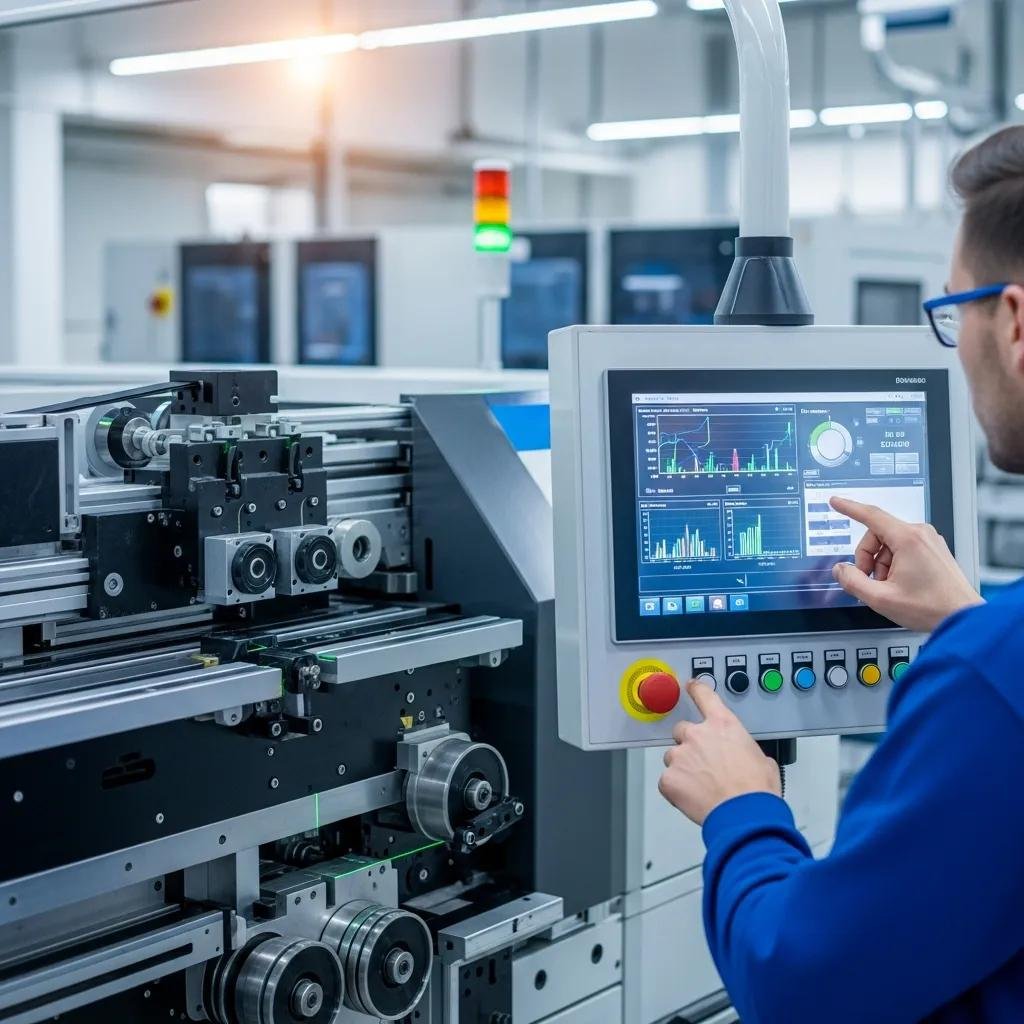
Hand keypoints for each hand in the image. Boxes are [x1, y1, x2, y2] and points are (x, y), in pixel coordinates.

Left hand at [659, 681, 780, 825]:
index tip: (690, 685)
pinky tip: (693, 798)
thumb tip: (744, 757)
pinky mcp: (669, 779)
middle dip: (689, 744)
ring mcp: (680, 756)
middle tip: (703, 763)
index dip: (696, 689)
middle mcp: (698, 735)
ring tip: (701, 786)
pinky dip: (676, 789)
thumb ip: (744, 749)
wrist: (746, 815)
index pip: (704, 696)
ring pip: (673, 757)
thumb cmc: (757, 790)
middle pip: (681, 730)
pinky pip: (667, 781)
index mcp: (723, 725)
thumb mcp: (762, 759)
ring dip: (683, 768)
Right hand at [829, 497, 981, 632]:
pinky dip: (894, 564)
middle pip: (877, 535)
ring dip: (881, 564)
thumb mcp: (881, 599)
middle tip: (868, 580)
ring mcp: (929, 541)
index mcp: (908, 539)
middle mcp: (921, 534)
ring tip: (889, 587)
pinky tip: (899, 583)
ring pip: (889, 544)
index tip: (836, 502)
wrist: (962, 618)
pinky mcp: (933, 550)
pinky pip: (903, 549)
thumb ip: (853, 582)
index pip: (871, 515)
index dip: (849, 508)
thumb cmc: (931, 608)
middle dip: (867, 557)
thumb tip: (841, 569)